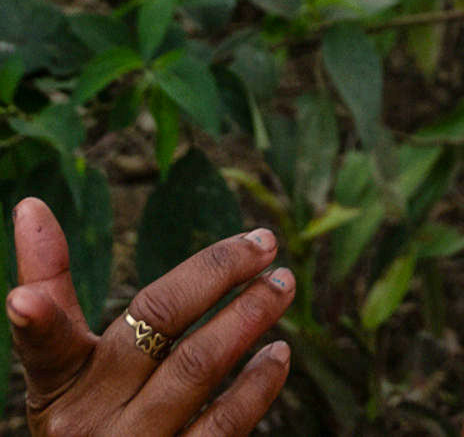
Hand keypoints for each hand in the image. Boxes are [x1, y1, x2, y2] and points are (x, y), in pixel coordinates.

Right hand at [7, 197, 293, 435]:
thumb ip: (54, 294)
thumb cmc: (84, 418)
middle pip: (158, 328)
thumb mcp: (61, 371)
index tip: (21, 299)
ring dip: (249, 317)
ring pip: (198, 369)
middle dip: (217, 274)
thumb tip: (30, 204)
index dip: (34, 320)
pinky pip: (223, 426)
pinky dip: (257, 386)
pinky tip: (277, 354)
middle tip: (266, 242)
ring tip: (281, 285)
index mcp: (58, 388)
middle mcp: (90, 424)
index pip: (45, 346)